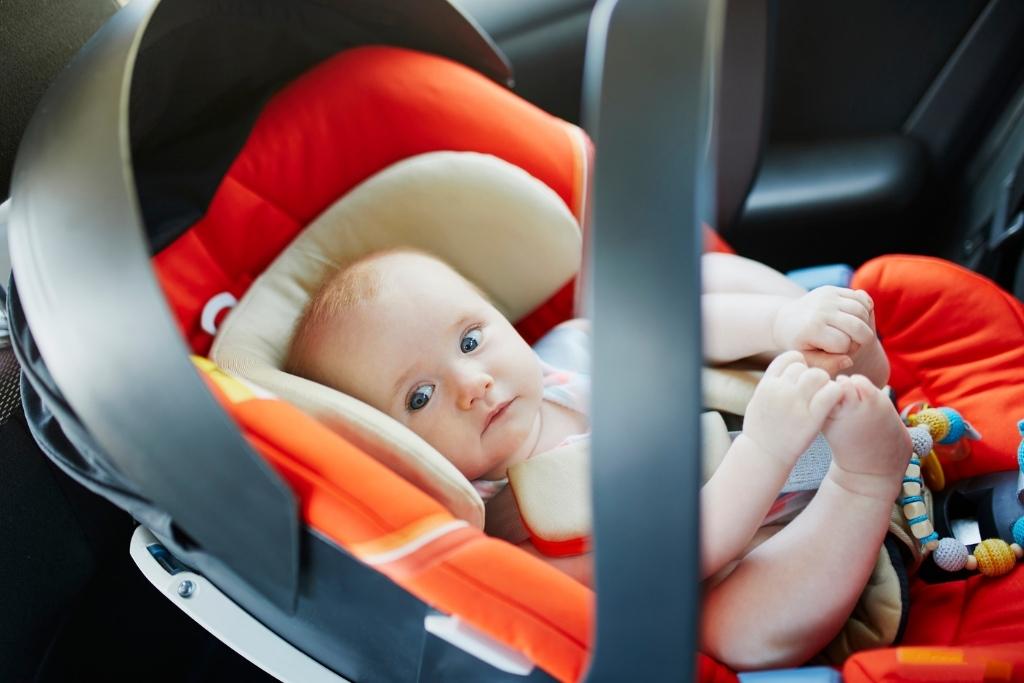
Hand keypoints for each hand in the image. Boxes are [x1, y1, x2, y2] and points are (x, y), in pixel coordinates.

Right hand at [742, 351, 842, 467]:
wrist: (763, 454)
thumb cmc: (761, 429)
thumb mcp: (758, 400)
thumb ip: (772, 383)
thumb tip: (787, 369)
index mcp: (767, 384)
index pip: (790, 358)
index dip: (798, 365)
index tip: (800, 379)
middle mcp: (780, 390)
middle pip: (805, 367)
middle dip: (810, 376)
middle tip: (812, 392)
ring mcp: (796, 403)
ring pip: (819, 376)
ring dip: (824, 384)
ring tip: (821, 397)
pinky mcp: (812, 417)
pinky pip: (831, 392)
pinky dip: (835, 393)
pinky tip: (831, 403)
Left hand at [772, 287, 874, 354]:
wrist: (784, 320)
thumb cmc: (798, 344)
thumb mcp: (808, 359)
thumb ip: (827, 365)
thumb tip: (848, 361)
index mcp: (812, 329)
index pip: (845, 344)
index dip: (844, 351)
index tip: (835, 351)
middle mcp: (821, 310)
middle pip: (858, 327)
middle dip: (859, 340)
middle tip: (849, 343)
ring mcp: (827, 296)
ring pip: (862, 311)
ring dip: (863, 325)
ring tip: (851, 332)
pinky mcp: (832, 289)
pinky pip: (861, 298)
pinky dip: (864, 310)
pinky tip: (854, 319)